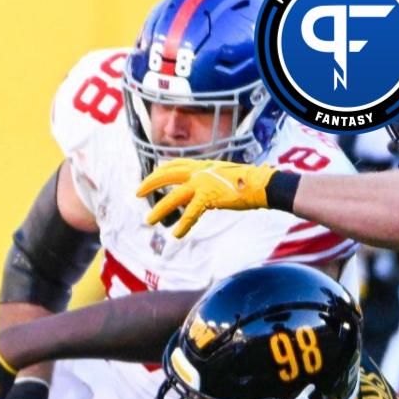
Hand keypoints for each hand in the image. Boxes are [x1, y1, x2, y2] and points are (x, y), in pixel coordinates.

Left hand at [136, 159, 274, 238]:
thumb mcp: (222, 176)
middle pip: (167, 175)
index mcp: (202, 165)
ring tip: (149, 220)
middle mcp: (200, 171)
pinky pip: (191, 212)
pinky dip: (183, 224)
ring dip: (159, 209)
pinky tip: (176, 234)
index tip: (149, 176)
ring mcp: (203, 183)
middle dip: (150, 184)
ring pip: (174, 197)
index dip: (160, 170)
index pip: (175, 164)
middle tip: (137, 193)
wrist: (262, 184)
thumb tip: (198, 189)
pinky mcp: (210, 197)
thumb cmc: (246, 182)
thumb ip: (207, 179)